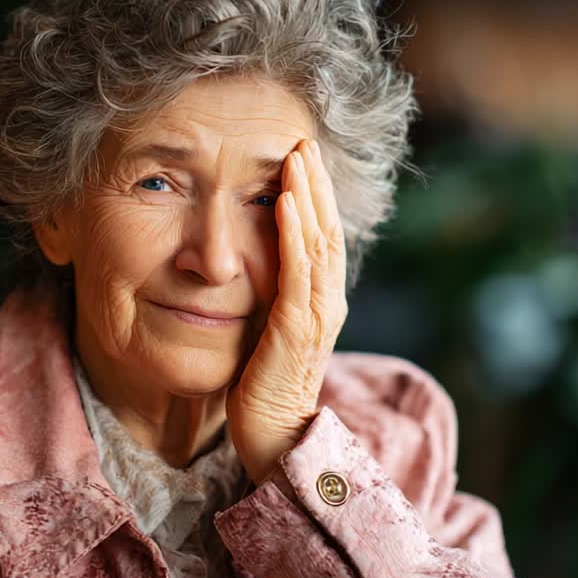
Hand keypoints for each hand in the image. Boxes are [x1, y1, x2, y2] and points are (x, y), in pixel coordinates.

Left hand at [227, 139, 348, 483]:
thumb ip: (269, 294)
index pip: (322, 234)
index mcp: (320, 299)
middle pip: (327, 228)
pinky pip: (298, 274)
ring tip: (297, 156)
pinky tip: (285, 203)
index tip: (300, 153)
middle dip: (315, 182)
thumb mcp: (267, 329)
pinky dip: (294, 234)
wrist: (272, 439)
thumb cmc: (263, 386)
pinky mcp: (297, 331)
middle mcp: (326, 302)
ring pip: (319, 243)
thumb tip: (250, 257)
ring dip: (308, 196)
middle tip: (302, 138)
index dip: (315, 193)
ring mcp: (317, 316)